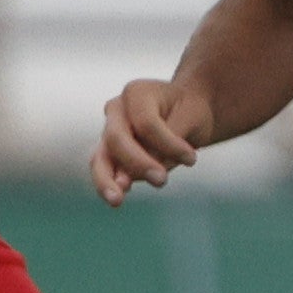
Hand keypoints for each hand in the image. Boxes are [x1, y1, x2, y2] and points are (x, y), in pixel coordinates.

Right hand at [90, 73, 212, 204]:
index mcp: (136, 92)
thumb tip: (134, 174)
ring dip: (107, 180)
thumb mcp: (190, 120)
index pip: (146, 123)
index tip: (192, 159)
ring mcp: (108, 131)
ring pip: (100, 157)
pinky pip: (104, 170)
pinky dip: (110, 184)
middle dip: (138, 163)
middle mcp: (116, 109)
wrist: (187, 112)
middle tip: (162, 181)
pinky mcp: (109, 153)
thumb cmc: (189, 112)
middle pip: (117, 139)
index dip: (168, 144)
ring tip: (116, 200)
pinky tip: (117, 198)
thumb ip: (167, 143)